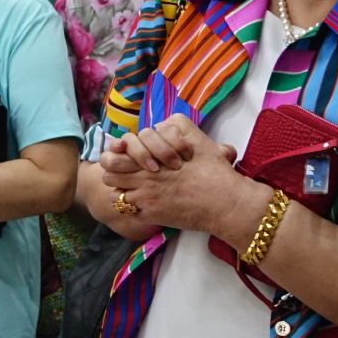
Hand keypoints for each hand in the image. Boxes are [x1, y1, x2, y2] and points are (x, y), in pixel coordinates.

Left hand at [102, 116, 256, 234]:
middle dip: (115, 166)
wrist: (226, 204)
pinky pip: (125, 208)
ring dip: (120, 186)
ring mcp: (145, 194)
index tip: (125, 151)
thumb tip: (164, 123)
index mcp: (155, 154)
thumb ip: (178, 128)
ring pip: (113, 188)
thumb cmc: (215, 172)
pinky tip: (142, 203)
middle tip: (126, 170)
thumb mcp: (199, 141)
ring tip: (132, 187)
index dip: (121, 148)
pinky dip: (130, 205)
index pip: (120, 145)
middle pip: (110, 165)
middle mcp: (145, 173)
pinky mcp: (149, 213)